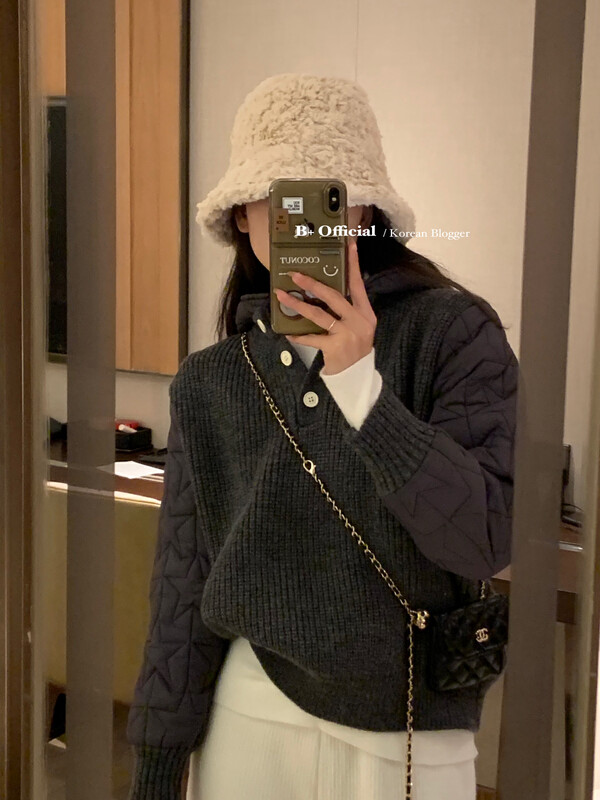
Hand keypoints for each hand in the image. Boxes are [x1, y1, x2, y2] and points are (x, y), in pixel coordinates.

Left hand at [274, 239, 376, 374]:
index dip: (353, 264)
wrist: (357, 376)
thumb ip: (347, 310)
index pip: (358, 284)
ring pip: (318, 314)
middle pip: (333, 296)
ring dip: (297, 304)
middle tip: (295, 275)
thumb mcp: (358, 326)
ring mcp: (347, 334)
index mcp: (366, 313)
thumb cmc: (354, 348)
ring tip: (282, 297)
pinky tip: (288, 333)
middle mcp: (359, 321)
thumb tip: (323, 290)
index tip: (348, 245)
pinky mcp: (335, 348)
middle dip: (312, 284)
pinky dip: (299, 335)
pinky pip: (312, 337)